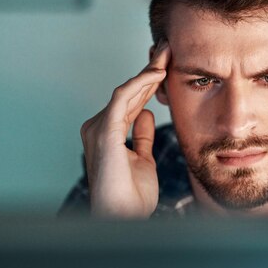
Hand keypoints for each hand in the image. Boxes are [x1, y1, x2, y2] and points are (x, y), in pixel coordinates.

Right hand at [80, 41, 170, 217]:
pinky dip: (141, 83)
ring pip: (127, 90)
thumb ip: (141, 136)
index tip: (167, 65)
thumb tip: (144, 114)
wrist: (123, 219)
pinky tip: (158, 73)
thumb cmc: (130, 195)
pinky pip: (124, 98)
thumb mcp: (142, 158)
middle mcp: (98, 126)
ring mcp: (99, 127)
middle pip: (129, 91)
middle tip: (168, 48)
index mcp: (106, 133)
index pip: (130, 100)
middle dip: (150, 69)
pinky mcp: (105, 131)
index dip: (149, 82)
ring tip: (167, 53)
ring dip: (148, 70)